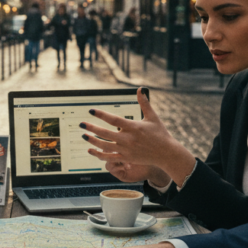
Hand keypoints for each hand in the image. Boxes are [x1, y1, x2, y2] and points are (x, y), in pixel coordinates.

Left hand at [80, 89, 194, 183]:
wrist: (166, 153)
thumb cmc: (160, 134)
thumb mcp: (153, 117)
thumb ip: (144, 103)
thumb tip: (140, 89)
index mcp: (133, 127)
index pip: (113, 119)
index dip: (101, 114)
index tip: (91, 111)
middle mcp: (128, 139)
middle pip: (105, 133)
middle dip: (91, 128)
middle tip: (81, 124)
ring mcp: (126, 150)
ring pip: (104, 146)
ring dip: (92, 141)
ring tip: (84, 136)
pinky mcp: (126, 158)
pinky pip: (109, 158)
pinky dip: (98, 155)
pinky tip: (90, 150)